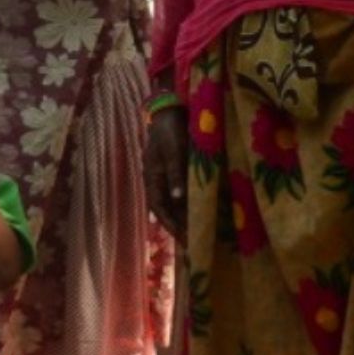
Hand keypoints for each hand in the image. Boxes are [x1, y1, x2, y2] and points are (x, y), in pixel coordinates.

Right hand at [144, 105, 187, 238]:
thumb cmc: (169, 130)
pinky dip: (190, 204)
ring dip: (185, 217)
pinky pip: (183, 193)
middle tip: (194, 244)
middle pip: (167, 209)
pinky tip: (201, 211)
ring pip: (175, 203)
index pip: (160, 208)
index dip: (171, 225)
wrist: (170, 110)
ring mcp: (167, 177)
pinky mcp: (178, 172)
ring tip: (199, 233)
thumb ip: (175, 174)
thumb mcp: (173, 151)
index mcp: (152, 178)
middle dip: (179, 226)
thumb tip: (177, 199)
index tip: (184, 241)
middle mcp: (158, 181)